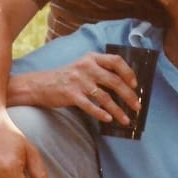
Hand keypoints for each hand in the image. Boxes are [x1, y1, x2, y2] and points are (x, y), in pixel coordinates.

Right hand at [13, 51, 140, 126]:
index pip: (116, 61)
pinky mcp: (71, 94)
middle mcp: (86, 67)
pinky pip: (90, 106)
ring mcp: (78, 81)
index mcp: (92, 58)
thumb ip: (100, 70)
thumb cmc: (67, 77)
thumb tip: (124, 84)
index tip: (135, 84)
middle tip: (137, 106)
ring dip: (117, 110)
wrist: (41, 84)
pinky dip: (100, 113)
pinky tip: (108, 119)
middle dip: (128, 95)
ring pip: (104, 97)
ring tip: (126, 119)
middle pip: (114, 81)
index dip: (128, 72)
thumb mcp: (83, 66)